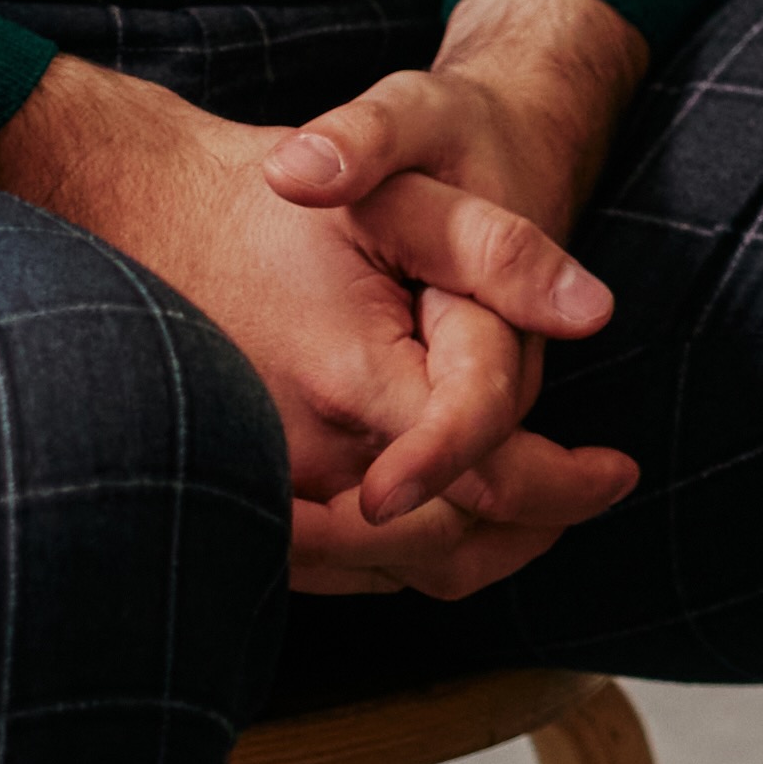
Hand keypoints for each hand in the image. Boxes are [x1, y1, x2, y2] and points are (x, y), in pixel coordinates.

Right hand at [0, 0, 644, 582]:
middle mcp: (297, 455)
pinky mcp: (235, 499)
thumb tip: (594, 313)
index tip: (620, 472)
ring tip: (541, 514)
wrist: (142, 210)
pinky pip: (334, 568)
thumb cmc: (278, 200)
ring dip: (478, 551)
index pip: (487, 477)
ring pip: (392, 571)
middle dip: (534, 528)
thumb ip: (501, 252)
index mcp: (352, 382)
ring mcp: (257, 488)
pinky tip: (449, 520)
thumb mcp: (403, 192)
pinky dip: (402, 558)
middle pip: (447, 545)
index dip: (565, 488)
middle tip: (596, 490)